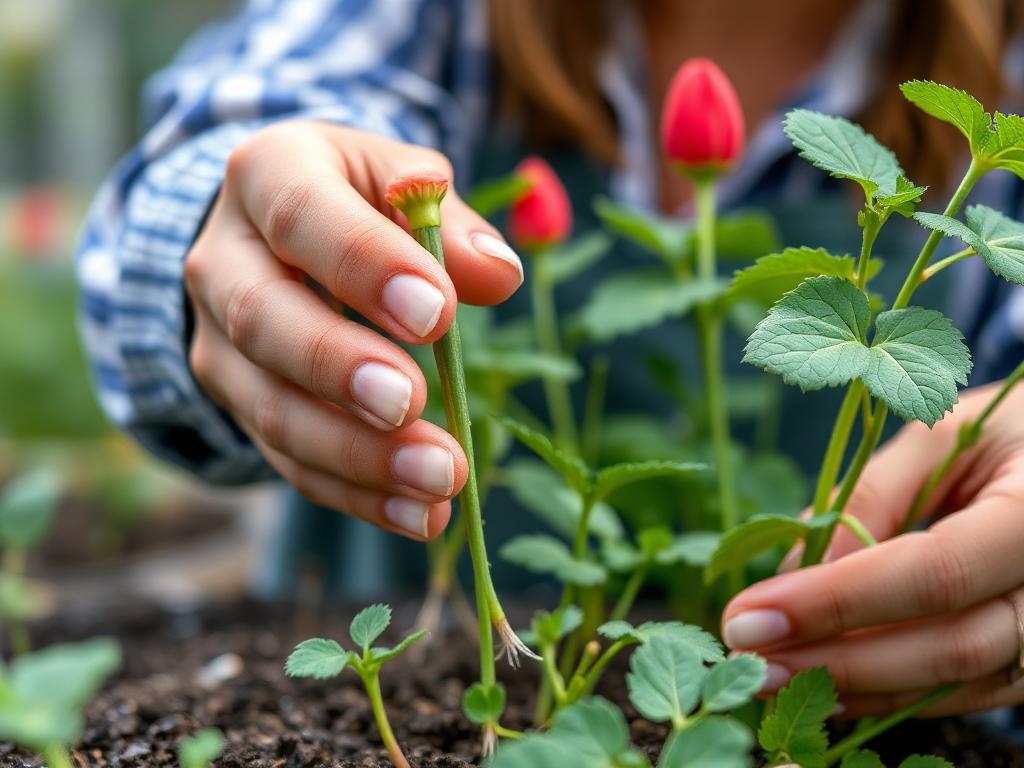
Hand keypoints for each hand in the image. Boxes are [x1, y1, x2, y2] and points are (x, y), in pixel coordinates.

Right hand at [184, 122, 522, 538]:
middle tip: (412, 404)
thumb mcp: (398, 181)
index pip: (301, 216)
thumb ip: (447, 219)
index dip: (365, 266)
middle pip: (264, 321)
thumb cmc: (354, 198)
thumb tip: (498, 273)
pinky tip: (420, 515)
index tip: (437, 315)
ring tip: (439, 480)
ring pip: (272, 409)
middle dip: (341, 370)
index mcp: (266, 175)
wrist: (273, 233)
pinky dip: (357, 494)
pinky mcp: (240, 406)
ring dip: (356, 455)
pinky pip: (289, 461)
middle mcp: (223, 261)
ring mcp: (220, 343)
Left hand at [722, 379, 1023, 716]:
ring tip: (768, 676)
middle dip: (835, 659)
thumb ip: (873, 497)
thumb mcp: (941, 437)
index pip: (934, 573)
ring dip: (856, 688)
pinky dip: (892, 693)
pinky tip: (827, 685)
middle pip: (948, 646)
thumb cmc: (1009, 432)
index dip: (836, 601)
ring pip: (955, 682)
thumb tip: (797, 570)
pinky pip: (966, 691)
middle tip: (746, 657)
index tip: (750, 614)